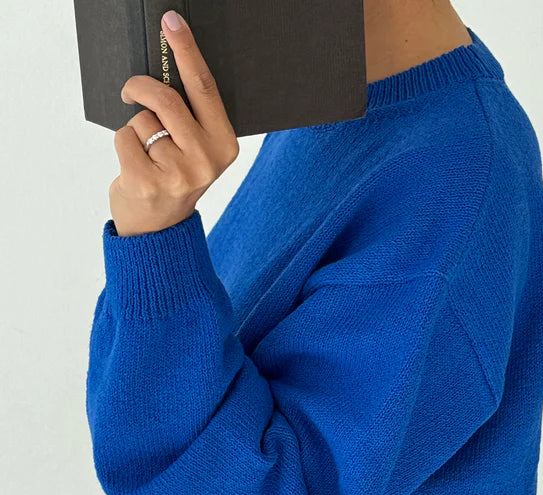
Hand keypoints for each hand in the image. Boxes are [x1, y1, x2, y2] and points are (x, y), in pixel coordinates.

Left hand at [109, 10, 238, 236]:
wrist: (160, 230)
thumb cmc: (175, 177)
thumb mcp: (196, 148)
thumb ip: (191, 115)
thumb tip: (167, 67)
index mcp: (225, 145)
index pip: (203, 88)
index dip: (185, 50)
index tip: (171, 22)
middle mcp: (206, 160)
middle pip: (166, 99)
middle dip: (142, 87)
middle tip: (131, 90)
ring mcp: (178, 174)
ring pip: (143, 120)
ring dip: (136, 128)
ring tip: (146, 151)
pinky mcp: (148, 182)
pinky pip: (125, 137)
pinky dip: (123, 144)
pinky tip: (134, 164)